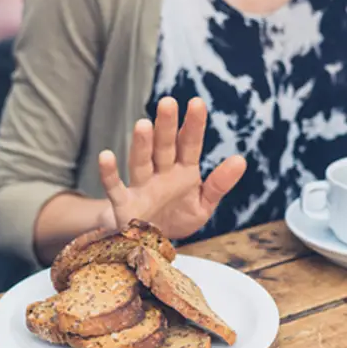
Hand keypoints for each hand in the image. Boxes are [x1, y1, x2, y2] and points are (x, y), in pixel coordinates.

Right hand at [97, 97, 246, 238]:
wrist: (152, 244)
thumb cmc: (177, 218)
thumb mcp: (203, 204)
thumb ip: (219, 184)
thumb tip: (241, 160)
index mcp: (183, 172)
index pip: (189, 145)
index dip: (193, 126)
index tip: (197, 103)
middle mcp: (161, 174)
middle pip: (164, 147)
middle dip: (166, 127)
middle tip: (168, 103)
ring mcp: (141, 187)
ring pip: (141, 162)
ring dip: (142, 145)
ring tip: (143, 125)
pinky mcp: (124, 205)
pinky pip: (115, 188)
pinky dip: (109, 174)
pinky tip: (106, 156)